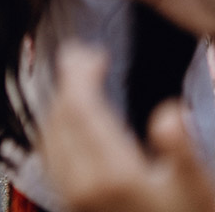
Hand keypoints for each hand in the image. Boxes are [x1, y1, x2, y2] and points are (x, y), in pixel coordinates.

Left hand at [41, 43, 214, 211]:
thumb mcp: (198, 191)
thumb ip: (183, 150)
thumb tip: (168, 112)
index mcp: (112, 174)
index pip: (80, 108)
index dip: (80, 74)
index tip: (93, 53)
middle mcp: (81, 184)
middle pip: (60, 116)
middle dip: (68, 82)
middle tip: (85, 57)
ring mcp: (70, 196)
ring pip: (50, 134)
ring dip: (60, 102)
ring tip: (79, 81)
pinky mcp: (69, 205)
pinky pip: (50, 155)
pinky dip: (56, 127)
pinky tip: (71, 120)